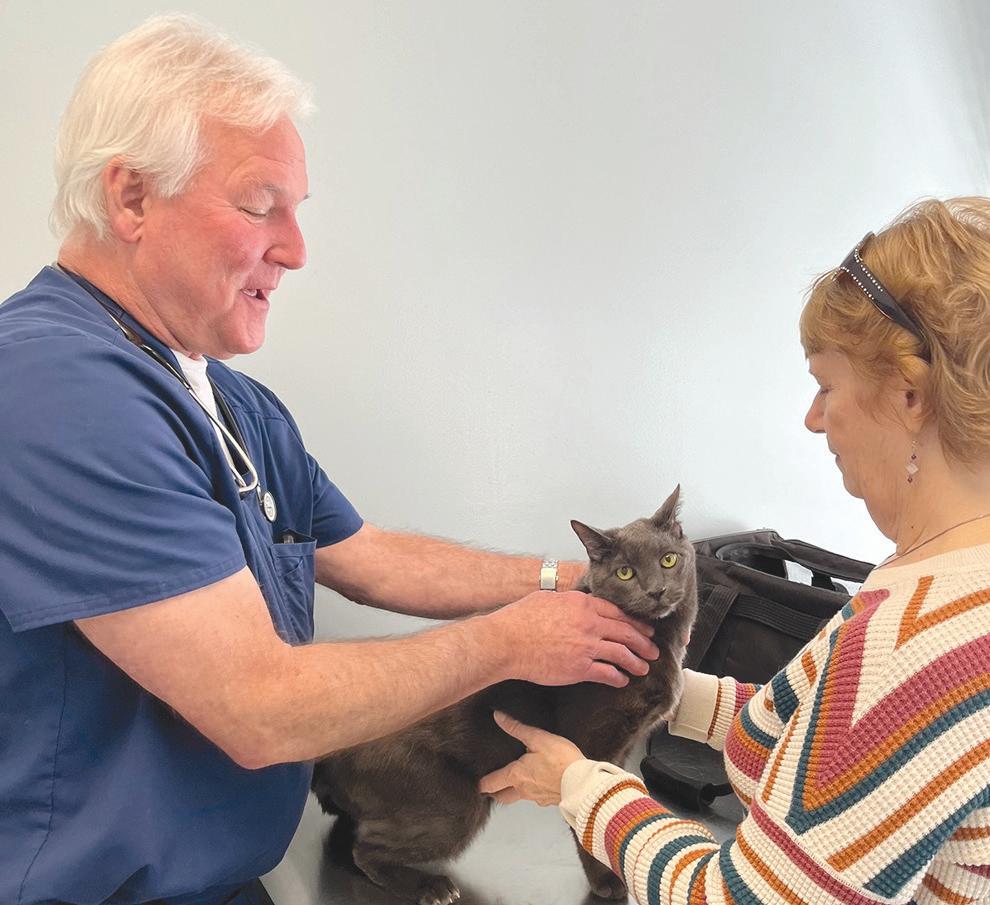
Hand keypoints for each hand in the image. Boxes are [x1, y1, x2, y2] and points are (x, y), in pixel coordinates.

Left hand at [479, 711, 583, 805]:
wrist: (584, 783)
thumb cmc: (561, 760)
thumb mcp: (539, 738)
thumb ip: (517, 729)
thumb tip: (498, 717)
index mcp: (516, 775)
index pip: (491, 784)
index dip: (481, 784)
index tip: (475, 784)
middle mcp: (523, 790)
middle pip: (502, 797)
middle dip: (494, 793)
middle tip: (489, 788)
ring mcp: (537, 798)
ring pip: (519, 798)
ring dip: (513, 792)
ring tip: (514, 782)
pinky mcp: (551, 801)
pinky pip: (537, 798)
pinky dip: (533, 792)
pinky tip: (539, 783)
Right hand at [488, 589, 658, 687]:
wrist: (507, 641)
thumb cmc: (521, 619)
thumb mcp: (548, 599)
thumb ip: (569, 602)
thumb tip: (578, 604)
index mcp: (582, 604)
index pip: (618, 612)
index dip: (635, 622)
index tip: (645, 628)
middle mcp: (590, 624)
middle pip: (626, 632)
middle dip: (644, 642)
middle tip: (653, 650)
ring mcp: (586, 647)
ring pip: (622, 653)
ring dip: (636, 662)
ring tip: (644, 668)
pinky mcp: (579, 668)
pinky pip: (607, 673)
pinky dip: (618, 677)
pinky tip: (622, 680)